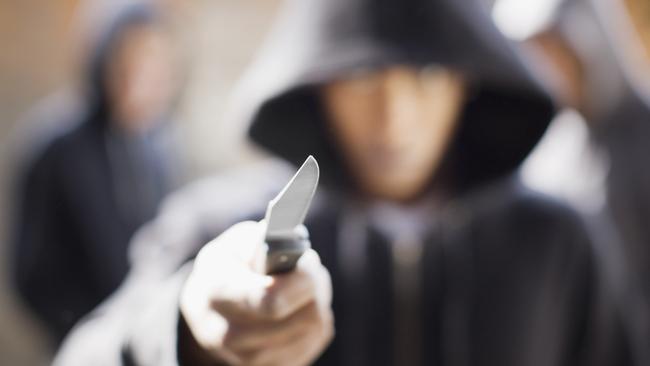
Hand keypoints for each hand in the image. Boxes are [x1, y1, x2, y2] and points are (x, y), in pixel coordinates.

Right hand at [179, 221, 333, 365]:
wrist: (207, 308)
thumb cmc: (229, 266)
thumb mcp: (235, 243)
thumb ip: (263, 240)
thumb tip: (292, 243)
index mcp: (217, 293)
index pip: (271, 301)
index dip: (302, 280)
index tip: (308, 261)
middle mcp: (228, 334)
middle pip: (303, 318)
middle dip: (315, 287)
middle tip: (309, 269)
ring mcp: (249, 358)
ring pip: (315, 329)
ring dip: (318, 301)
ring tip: (302, 286)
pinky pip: (316, 341)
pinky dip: (316, 320)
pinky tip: (299, 308)